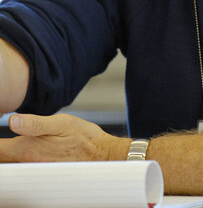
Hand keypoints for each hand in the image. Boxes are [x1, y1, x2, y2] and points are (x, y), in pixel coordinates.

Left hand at [0, 113, 128, 162]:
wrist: (101, 155)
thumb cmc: (83, 138)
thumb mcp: (61, 123)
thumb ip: (34, 123)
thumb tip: (12, 121)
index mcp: (28, 150)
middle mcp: (28, 164)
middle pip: (2, 160)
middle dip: (1, 150)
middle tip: (5, 140)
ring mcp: (34, 171)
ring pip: (11, 164)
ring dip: (7, 155)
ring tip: (9, 144)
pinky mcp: (41, 172)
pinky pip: (21, 168)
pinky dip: (15, 160)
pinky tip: (21, 148)